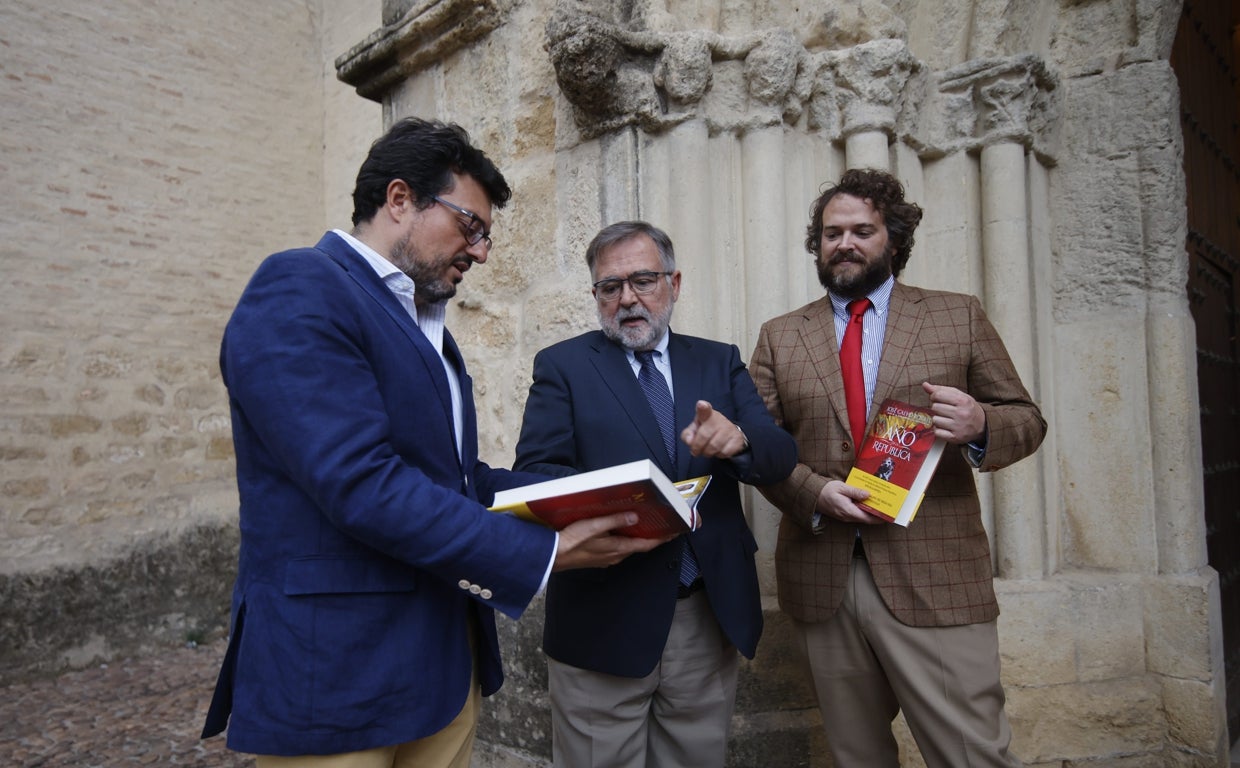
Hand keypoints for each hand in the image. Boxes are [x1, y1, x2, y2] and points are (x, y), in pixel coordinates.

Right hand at [552, 512, 672, 570]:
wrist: (552, 557)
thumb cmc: (571, 541)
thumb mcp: (594, 526)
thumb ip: (615, 521)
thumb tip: (635, 517)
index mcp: (617, 548)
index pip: (646, 545)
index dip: (661, 539)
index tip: (674, 533)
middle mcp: (615, 556)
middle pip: (639, 546)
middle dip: (651, 537)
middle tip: (661, 526)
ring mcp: (607, 559)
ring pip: (628, 547)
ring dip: (637, 538)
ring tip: (644, 526)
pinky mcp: (599, 558)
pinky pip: (617, 548)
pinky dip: (624, 540)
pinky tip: (620, 532)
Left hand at [680, 400, 747, 457]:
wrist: (729, 435)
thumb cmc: (707, 431)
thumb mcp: (694, 430)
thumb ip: (687, 435)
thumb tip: (690, 441)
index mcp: (706, 414)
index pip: (704, 409)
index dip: (702, 407)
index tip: (701, 405)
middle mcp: (718, 419)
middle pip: (704, 435)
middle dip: (698, 447)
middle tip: (697, 450)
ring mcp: (729, 428)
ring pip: (714, 446)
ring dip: (708, 452)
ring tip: (708, 450)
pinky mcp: (737, 438)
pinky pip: (724, 452)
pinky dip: (719, 455)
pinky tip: (720, 450)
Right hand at [816, 479, 883, 524]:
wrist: (812, 495)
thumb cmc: (826, 491)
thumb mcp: (841, 488)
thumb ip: (855, 492)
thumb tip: (868, 495)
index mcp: (848, 511)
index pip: (868, 518)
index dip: (880, 518)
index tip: (889, 515)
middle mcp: (848, 516)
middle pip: (867, 518)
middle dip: (877, 514)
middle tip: (887, 507)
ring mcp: (845, 516)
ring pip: (862, 516)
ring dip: (870, 511)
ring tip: (879, 503)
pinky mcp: (843, 513)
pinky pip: (856, 513)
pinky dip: (863, 509)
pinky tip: (867, 502)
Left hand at [921, 382, 985, 443]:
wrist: (982, 425)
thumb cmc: (967, 408)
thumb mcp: (959, 395)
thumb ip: (941, 389)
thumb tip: (925, 385)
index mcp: (963, 401)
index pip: (938, 395)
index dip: (934, 396)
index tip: (937, 398)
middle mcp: (961, 414)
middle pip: (935, 407)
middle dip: (937, 408)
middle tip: (944, 410)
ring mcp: (958, 427)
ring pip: (935, 420)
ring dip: (937, 419)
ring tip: (946, 419)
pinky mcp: (955, 438)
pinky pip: (937, 432)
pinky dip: (938, 430)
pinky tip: (945, 427)